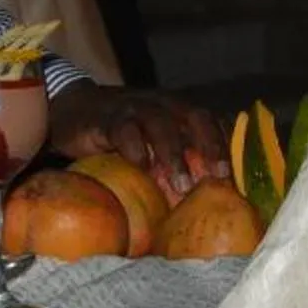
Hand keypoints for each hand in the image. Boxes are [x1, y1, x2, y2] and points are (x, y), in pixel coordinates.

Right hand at [49, 83, 224, 200]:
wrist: (73, 110)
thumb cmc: (123, 136)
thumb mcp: (153, 144)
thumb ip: (176, 163)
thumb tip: (201, 203)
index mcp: (179, 110)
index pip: (212, 122)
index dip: (227, 145)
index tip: (235, 175)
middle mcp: (163, 105)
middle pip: (196, 117)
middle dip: (211, 145)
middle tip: (217, 176)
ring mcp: (135, 108)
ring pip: (161, 124)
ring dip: (175, 154)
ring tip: (181, 185)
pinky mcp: (107, 119)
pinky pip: (124, 130)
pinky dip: (135, 149)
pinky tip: (141, 168)